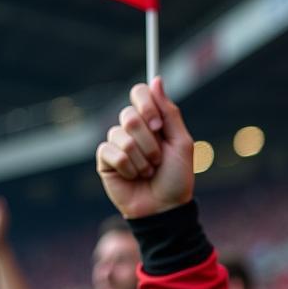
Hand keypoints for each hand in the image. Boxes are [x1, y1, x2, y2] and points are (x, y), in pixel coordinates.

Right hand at [96, 78, 194, 219]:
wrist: (166, 208)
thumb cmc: (177, 178)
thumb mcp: (182, 144)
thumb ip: (170, 113)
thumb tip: (156, 80)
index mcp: (152, 121)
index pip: (140, 93)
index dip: (146, 105)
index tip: (157, 125)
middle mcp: (132, 129)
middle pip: (130, 115)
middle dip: (150, 142)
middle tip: (158, 159)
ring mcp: (117, 143)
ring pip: (121, 136)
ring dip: (142, 159)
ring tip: (149, 172)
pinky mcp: (105, 160)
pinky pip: (112, 152)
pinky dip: (129, 168)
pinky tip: (134, 177)